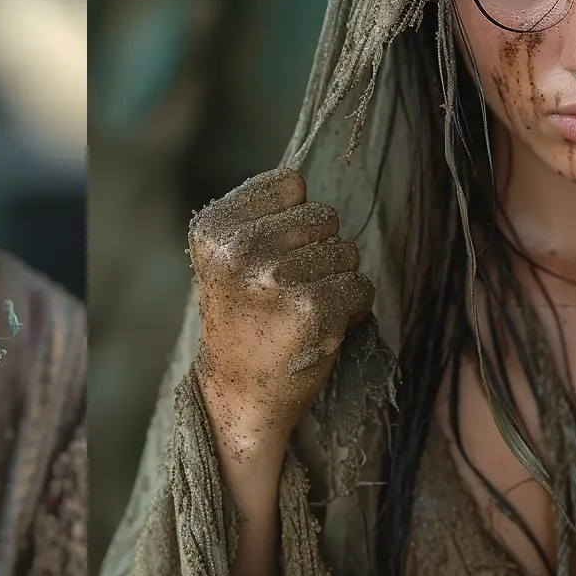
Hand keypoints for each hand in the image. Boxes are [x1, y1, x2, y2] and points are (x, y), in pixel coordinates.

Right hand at [190, 168, 372, 473]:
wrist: (240, 393)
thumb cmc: (244, 315)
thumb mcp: (228, 254)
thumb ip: (260, 213)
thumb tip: (306, 182)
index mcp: (215, 228)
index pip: (291, 184)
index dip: (294, 217)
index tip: (273, 252)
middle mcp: (239, 249)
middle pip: (323, 216)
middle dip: (319, 248)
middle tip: (292, 286)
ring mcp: (276, 278)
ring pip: (346, 251)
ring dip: (337, 279)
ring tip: (305, 307)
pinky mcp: (312, 310)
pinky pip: (361, 286)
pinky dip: (353, 306)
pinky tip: (324, 326)